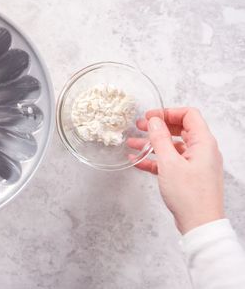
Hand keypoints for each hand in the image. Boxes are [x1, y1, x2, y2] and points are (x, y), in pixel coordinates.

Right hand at [127, 108, 224, 233]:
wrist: (200, 223)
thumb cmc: (190, 195)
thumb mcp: (169, 163)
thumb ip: (160, 139)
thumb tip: (154, 121)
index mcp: (203, 143)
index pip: (189, 115)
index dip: (168, 112)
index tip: (150, 116)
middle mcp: (202, 150)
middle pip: (179, 129)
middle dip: (158, 127)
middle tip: (139, 127)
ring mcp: (195, 163)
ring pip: (172, 146)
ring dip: (152, 144)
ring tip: (133, 144)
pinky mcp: (188, 175)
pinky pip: (170, 161)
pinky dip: (155, 159)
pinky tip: (138, 161)